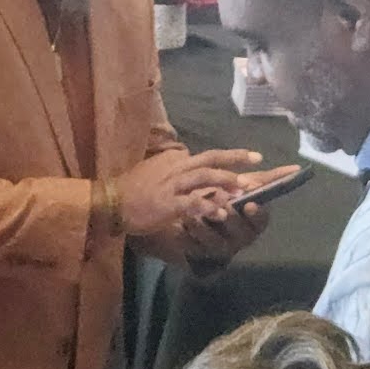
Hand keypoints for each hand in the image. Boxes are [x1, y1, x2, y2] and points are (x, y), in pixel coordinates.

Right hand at [113, 147, 262, 241]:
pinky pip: (191, 203)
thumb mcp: (157, 172)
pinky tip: (222, 212)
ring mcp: (171, 186)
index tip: (255, 157)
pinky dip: (207, 206)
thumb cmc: (134, 190)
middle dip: (236, 160)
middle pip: (210, 160)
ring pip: (202, 177)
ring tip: (244, 188)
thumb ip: (176, 168)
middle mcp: (176, 169)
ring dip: (224, 181)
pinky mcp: (166, 203)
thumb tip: (190, 160)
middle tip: (258, 164)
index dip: (233, 156)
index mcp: (177, 163)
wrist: (110, 203)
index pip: (210, 156)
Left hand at [159, 169, 296, 261]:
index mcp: (254, 224)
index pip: (260, 221)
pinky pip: (192, 248)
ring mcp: (220, 249)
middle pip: (237, 231)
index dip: (256, 214)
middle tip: (218, 203)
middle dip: (228, 216)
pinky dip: (186, 236)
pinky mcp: (200, 254)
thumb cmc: (229, 201)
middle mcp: (240, 239)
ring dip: (202, 226)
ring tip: (191, 214)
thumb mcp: (246, 188)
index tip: (249, 203)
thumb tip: (296, 168)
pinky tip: (179, 225)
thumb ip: (269, 179)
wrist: (203, 223)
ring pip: (212, 241)